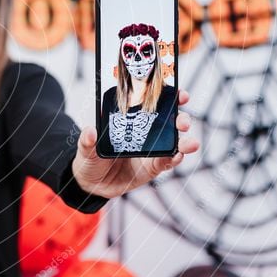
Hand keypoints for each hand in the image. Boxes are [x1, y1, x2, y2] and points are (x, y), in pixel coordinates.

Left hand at [71, 89, 199, 198]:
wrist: (92, 184)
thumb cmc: (91, 159)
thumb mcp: (86, 149)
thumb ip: (88, 141)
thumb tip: (90, 131)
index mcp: (132, 120)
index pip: (152, 104)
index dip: (168, 97)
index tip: (178, 93)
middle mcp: (146, 132)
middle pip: (169, 122)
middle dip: (181, 118)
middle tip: (183, 121)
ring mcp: (152, 149)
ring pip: (174, 142)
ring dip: (184, 141)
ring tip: (190, 143)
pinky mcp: (153, 167)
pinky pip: (167, 162)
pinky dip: (175, 158)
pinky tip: (179, 156)